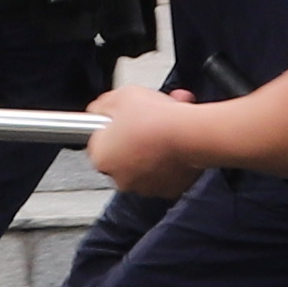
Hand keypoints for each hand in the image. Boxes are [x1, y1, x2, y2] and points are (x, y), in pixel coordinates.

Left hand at [83, 83, 208, 192]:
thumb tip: (99, 109)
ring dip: (153, 148)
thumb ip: (103, 106)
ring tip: (166, 127)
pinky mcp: (170, 190)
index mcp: (101, 157)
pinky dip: (172, 160)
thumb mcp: (120, 96)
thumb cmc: (154, 117)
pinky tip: (177, 141)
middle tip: (147, 120)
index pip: (99, 142)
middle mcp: (120, 178)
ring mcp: (146, 186)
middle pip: (123, 154)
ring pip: (146, 164)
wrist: (189, 133)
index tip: (122, 118)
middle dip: (134, 138)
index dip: (111, 126)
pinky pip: (168, 173)